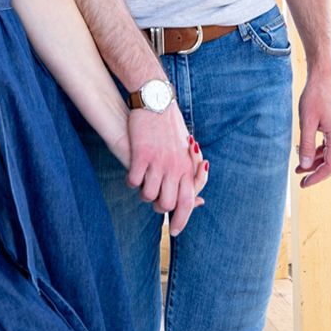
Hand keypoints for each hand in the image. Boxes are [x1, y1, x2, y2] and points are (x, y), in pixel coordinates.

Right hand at [128, 104, 204, 235]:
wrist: (156, 99)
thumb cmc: (171, 124)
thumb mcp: (186, 148)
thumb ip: (190, 171)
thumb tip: (198, 198)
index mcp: (187, 166)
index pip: (188, 201)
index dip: (182, 220)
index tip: (176, 232)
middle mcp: (175, 166)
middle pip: (167, 204)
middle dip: (159, 208)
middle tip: (154, 202)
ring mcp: (158, 162)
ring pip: (148, 195)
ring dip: (144, 193)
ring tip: (142, 185)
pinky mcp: (141, 155)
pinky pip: (134, 181)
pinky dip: (132, 182)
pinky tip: (132, 175)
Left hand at [294, 75, 330, 187]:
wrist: (323, 78)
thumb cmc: (314, 96)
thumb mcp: (306, 121)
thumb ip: (306, 145)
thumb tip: (304, 166)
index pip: (330, 166)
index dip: (317, 177)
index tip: (303, 184)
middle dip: (317, 174)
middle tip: (301, 181)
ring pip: (330, 156)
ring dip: (315, 164)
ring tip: (299, 170)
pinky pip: (328, 148)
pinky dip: (317, 154)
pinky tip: (305, 156)